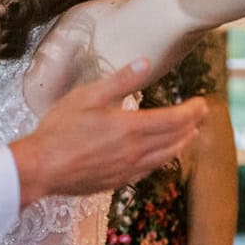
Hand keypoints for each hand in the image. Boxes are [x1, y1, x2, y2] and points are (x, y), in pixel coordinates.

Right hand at [11, 59, 204, 204]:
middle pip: (175, 138)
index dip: (192, 111)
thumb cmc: (60, 129)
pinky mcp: (117, 181)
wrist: (42, 168)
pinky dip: (162, 160)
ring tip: (189, 135)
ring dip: (181, 144)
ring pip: (165, 157)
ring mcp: (128, 169)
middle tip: (201, 116)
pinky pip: (149, 170)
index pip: (174, 119)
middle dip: (191, 125)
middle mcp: (135, 151)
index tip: (202, 103)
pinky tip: (161, 157)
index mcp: (131, 127)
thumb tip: (145, 62)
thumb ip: (120, 80)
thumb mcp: (88, 96)